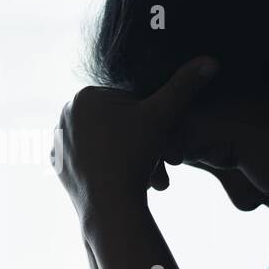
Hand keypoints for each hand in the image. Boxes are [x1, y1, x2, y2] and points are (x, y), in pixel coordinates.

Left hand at [51, 56, 218, 226]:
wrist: (109, 207)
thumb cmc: (135, 159)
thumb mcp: (163, 117)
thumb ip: (184, 86)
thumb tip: (210, 60)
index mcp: (85, 95)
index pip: (128, 103)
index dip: (149, 122)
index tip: (155, 141)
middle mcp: (65, 113)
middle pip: (114, 123)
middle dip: (137, 141)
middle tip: (149, 160)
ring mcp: (59, 140)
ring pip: (102, 141)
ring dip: (123, 153)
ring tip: (138, 172)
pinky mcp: (58, 164)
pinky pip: (90, 160)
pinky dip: (104, 166)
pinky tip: (116, 177)